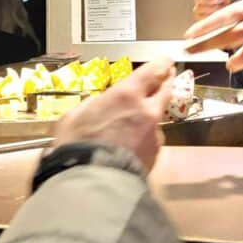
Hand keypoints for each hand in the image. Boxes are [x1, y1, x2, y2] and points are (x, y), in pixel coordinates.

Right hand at [52, 58, 174, 172]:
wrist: (92, 181)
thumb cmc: (77, 145)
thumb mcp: (75, 116)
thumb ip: (95, 105)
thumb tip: (100, 104)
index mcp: (127, 94)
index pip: (154, 71)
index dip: (162, 64)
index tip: (165, 62)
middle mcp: (147, 110)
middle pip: (165, 90)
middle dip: (166, 82)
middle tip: (166, 78)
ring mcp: (154, 134)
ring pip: (158, 118)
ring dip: (151, 116)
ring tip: (135, 123)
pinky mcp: (155, 154)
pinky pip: (152, 140)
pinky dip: (145, 139)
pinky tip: (131, 146)